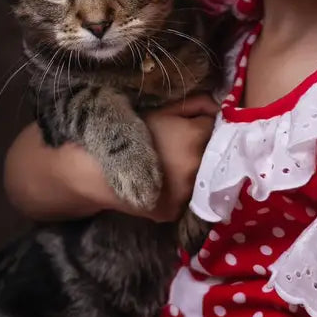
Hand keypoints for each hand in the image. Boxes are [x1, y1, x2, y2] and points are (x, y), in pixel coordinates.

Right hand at [142, 94, 217, 221]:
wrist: (97, 171)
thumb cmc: (130, 133)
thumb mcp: (162, 110)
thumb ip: (195, 104)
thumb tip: (219, 107)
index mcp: (196, 137)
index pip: (215, 127)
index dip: (201, 124)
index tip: (188, 126)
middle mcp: (197, 167)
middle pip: (212, 155)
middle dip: (201, 148)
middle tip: (180, 146)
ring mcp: (187, 193)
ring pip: (201, 178)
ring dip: (194, 172)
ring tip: (171, 165)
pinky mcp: (175, 211)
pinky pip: (186, 199)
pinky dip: (179, 191)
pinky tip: (164, 183)